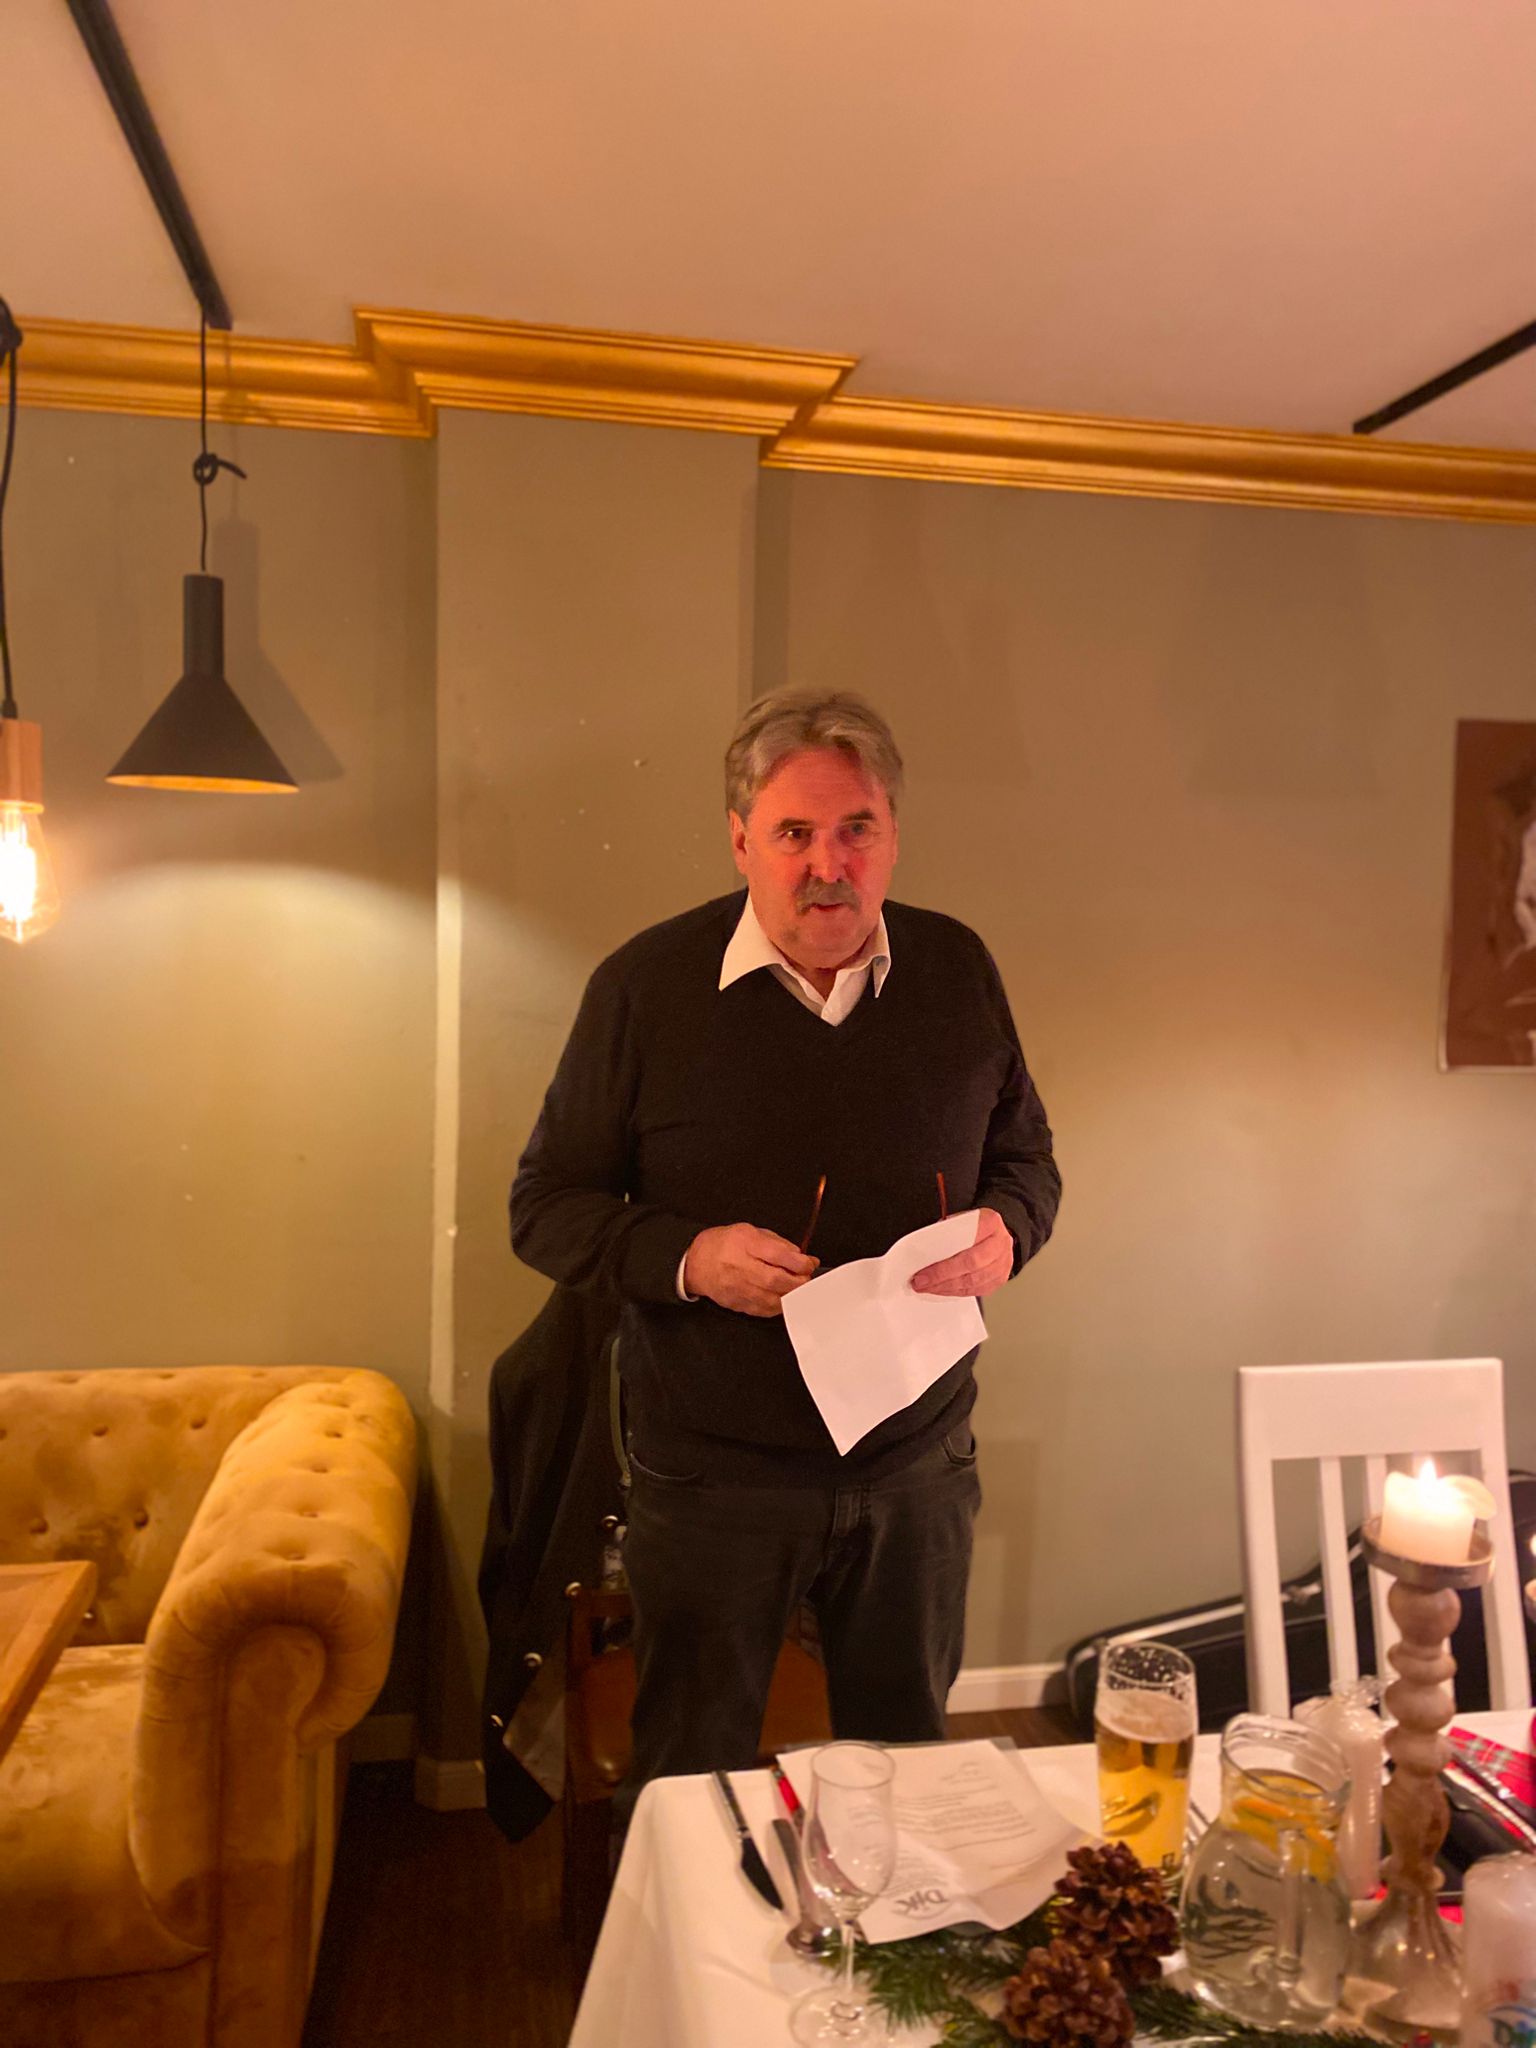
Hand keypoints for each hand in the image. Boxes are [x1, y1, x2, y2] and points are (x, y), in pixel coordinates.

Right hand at [683, 1224, 818, 1316]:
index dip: (800, 1262)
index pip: (778, 1255)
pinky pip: (766, 1311)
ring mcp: (739, 1289)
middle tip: (806, 1277)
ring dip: (792, 1295)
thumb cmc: (724, 1245)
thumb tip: (801, 1257)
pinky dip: (779, 1305)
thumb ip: (778, 1243)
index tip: (810, 1262)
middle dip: (799, 1281)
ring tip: (796, 1287)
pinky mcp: (739, 1305)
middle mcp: (741, 1268)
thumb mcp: (751, 1231)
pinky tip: (782, 1296)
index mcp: (745, 1244)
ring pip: (774, 1299)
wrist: (697, 1263)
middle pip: (777, 1280)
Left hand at [910, 1207, 1013, 1298]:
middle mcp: (1000, 1243)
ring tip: (929, 1287)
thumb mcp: (961, 1219)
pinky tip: (943, 1290)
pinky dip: (957, 1292)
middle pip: (970, 1264)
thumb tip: (924, 1252)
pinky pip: (977, 1290)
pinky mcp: (1000, 1278)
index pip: (965, 1243)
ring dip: (947, 1287)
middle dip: (942, 1276)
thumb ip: (947, 1232)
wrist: (995, 1234)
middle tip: (922, 1282)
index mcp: (990, 1223)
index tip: (923, 1270)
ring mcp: (1003, 1263)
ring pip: (973, 1281)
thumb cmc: (975, 1226)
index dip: (944, 1260)